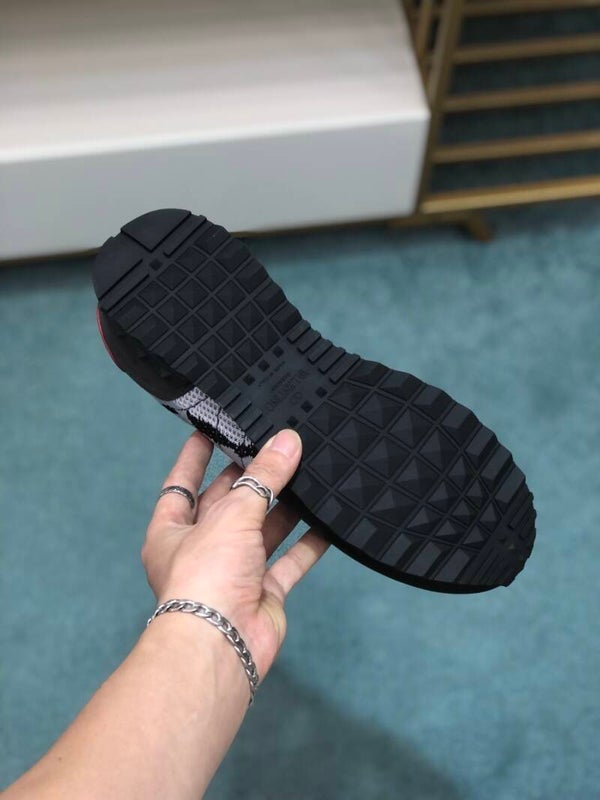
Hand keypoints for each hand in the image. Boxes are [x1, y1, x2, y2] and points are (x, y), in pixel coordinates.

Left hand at [141, 429, 328, 679]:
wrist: (221, 644)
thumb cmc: (205, 577)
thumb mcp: (233, 513)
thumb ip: (264, 478)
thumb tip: (287, 442)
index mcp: (172, 531)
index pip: (181, 483)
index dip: (195, 456)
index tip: (211, 429)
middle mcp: (201, 550)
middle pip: (228, 504)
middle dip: (250, 478)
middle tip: (274, 447)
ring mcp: (233, 572)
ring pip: (262, 531)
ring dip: (284, 507)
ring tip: (306, 473)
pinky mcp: (263, 592)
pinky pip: (289, 561)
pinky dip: (308, 543)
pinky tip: (327, 522)